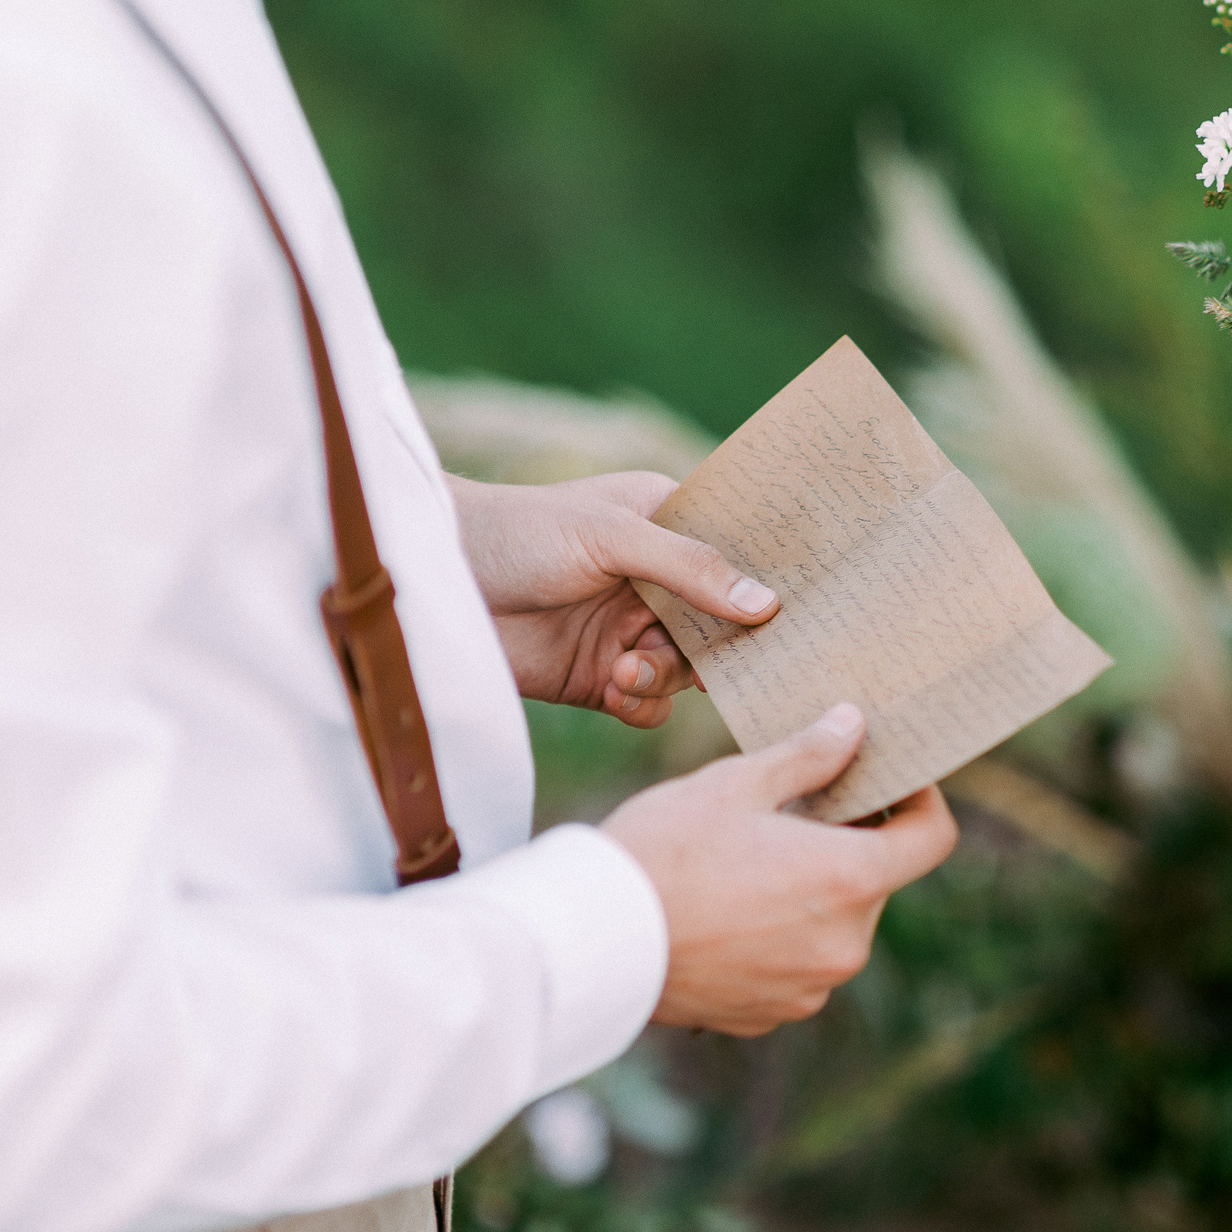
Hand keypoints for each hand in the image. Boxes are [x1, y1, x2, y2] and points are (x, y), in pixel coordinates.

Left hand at [449, 473, 778, 728]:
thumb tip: (767, 604)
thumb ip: (689, 568)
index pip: (738, 557)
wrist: (433, 581)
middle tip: (705, 657)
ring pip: (688, 670)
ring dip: (665, 676)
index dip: (767, 585)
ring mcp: (629, 630)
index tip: (798, 614)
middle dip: (717, 646)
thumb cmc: (519, 531)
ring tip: (626, 667)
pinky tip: (615, 689)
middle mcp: (657, 581)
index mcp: (668, 526)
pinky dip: (643, 705)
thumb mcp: (610, 537)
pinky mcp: (600, 678)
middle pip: (723, 625)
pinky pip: (651, 706)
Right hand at [604, 703, 958, 1035]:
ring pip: (835, 924)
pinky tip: (726, 909)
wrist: (588, 942)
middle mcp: (844, 945)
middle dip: (848, 841)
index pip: (932, 840)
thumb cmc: (662, 850)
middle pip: (877, 879)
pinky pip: (797, 964)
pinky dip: (780, 935)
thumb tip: (854, 725)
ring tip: (750, 861)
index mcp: (849, 880)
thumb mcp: (735, 784)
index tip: (891, 780)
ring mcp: (809, 988)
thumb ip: (809, 756)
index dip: (922, 802)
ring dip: (812, 890)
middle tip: (794, 810)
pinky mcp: (771, 1016)